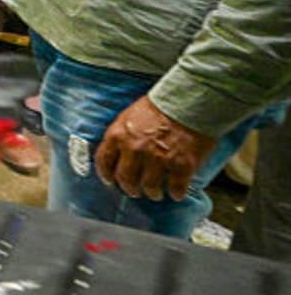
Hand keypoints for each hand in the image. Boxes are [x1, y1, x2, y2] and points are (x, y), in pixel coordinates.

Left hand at [94, 96, 216, 201]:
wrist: (190, 102)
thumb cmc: (161, 106)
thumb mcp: (130, 116)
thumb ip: (121, 135)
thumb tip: (117, 153)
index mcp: (119, 135)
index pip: (104, 161)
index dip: (106, 174)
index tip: (110, 181)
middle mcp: (135, 149)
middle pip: (126, 179)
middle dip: (129, 188)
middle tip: (135, 191)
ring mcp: (158, 159)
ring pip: (149, 187)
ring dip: (152, 193)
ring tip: (156, 193)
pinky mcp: (181, 166)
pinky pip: (175, 188)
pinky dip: (176, 193)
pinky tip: (176, 193)